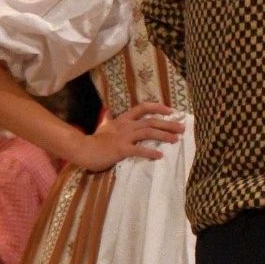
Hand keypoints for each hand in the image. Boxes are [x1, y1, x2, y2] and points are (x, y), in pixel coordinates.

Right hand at [66, 102, 183, 171]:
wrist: (83, 150)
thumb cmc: (95, 141)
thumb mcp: (105, 127)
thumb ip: (111, 121)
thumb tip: (109, 113)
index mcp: (123, 119)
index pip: (143, 108)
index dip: (158, 107)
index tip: (170, 110)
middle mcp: (126, 125)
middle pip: (151, 121)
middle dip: (168, 124)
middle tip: (182, 128)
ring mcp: (124, 137)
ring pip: (148, 132)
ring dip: (163, 136)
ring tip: (176, 140)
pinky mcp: (121, 149)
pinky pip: (138, 150)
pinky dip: (150, 152)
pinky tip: (159, 156)